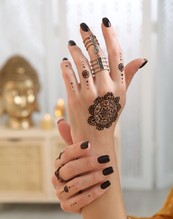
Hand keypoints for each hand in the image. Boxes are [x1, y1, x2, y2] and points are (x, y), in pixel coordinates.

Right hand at [52, 141, 112, 212]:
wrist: (90, 193)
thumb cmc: (86, 169)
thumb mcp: (81, 155)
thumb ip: (72, 139)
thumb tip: (60, 121)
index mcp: (59, 164)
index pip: (65, 155)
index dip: (76, 149)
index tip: (90, 145)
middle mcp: (57, 178)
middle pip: (70, 169)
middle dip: (88, 164)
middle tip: (105, 160)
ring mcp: (60, 193)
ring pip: (75, 185)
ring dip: (93, 178)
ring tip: (109, 172)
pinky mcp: (66, 206)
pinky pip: (78, 201)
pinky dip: (93, 193)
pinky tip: (106, 186)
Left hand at [61, 18, 146, 143]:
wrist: (94, 138)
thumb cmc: (108, 116)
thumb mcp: (121, 97)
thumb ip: (128, 76)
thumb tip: (141, 59)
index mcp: (119, 86)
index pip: (116, 54)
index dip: (110, 35)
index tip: (104, 22)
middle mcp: (105, 88)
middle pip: (97, 55)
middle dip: (89, 38)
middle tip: (83, 28)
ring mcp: (88, 94)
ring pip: (80, 63)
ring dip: (75, 50)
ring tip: (72, 44)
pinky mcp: (74, 99)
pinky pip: (68, 76)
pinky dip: (65, 66)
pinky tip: (65, 61)